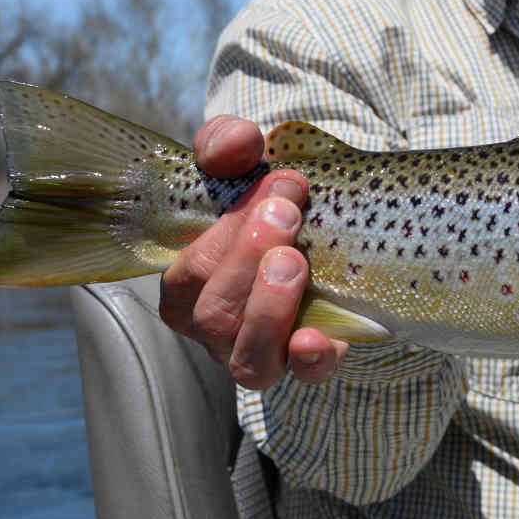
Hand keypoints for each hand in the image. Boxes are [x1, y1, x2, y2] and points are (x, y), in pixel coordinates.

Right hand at [158, 115, 348, 388]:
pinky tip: (318, 337)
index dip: (225, 234)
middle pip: (213, 315)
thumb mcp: (244, 158)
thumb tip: (234, 146)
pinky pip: (305, 376)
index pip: (188, 274)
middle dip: (248, 259)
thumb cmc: (270, 193)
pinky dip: (310, 360)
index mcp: (189, 284)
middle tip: (287, 213)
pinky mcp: (312, 358)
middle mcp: (217, 326)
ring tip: (295, 262)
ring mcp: (262, 348)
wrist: (330, 215)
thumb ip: (227, 143)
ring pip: (247, 358)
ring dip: (268, 309)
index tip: (277, 183)